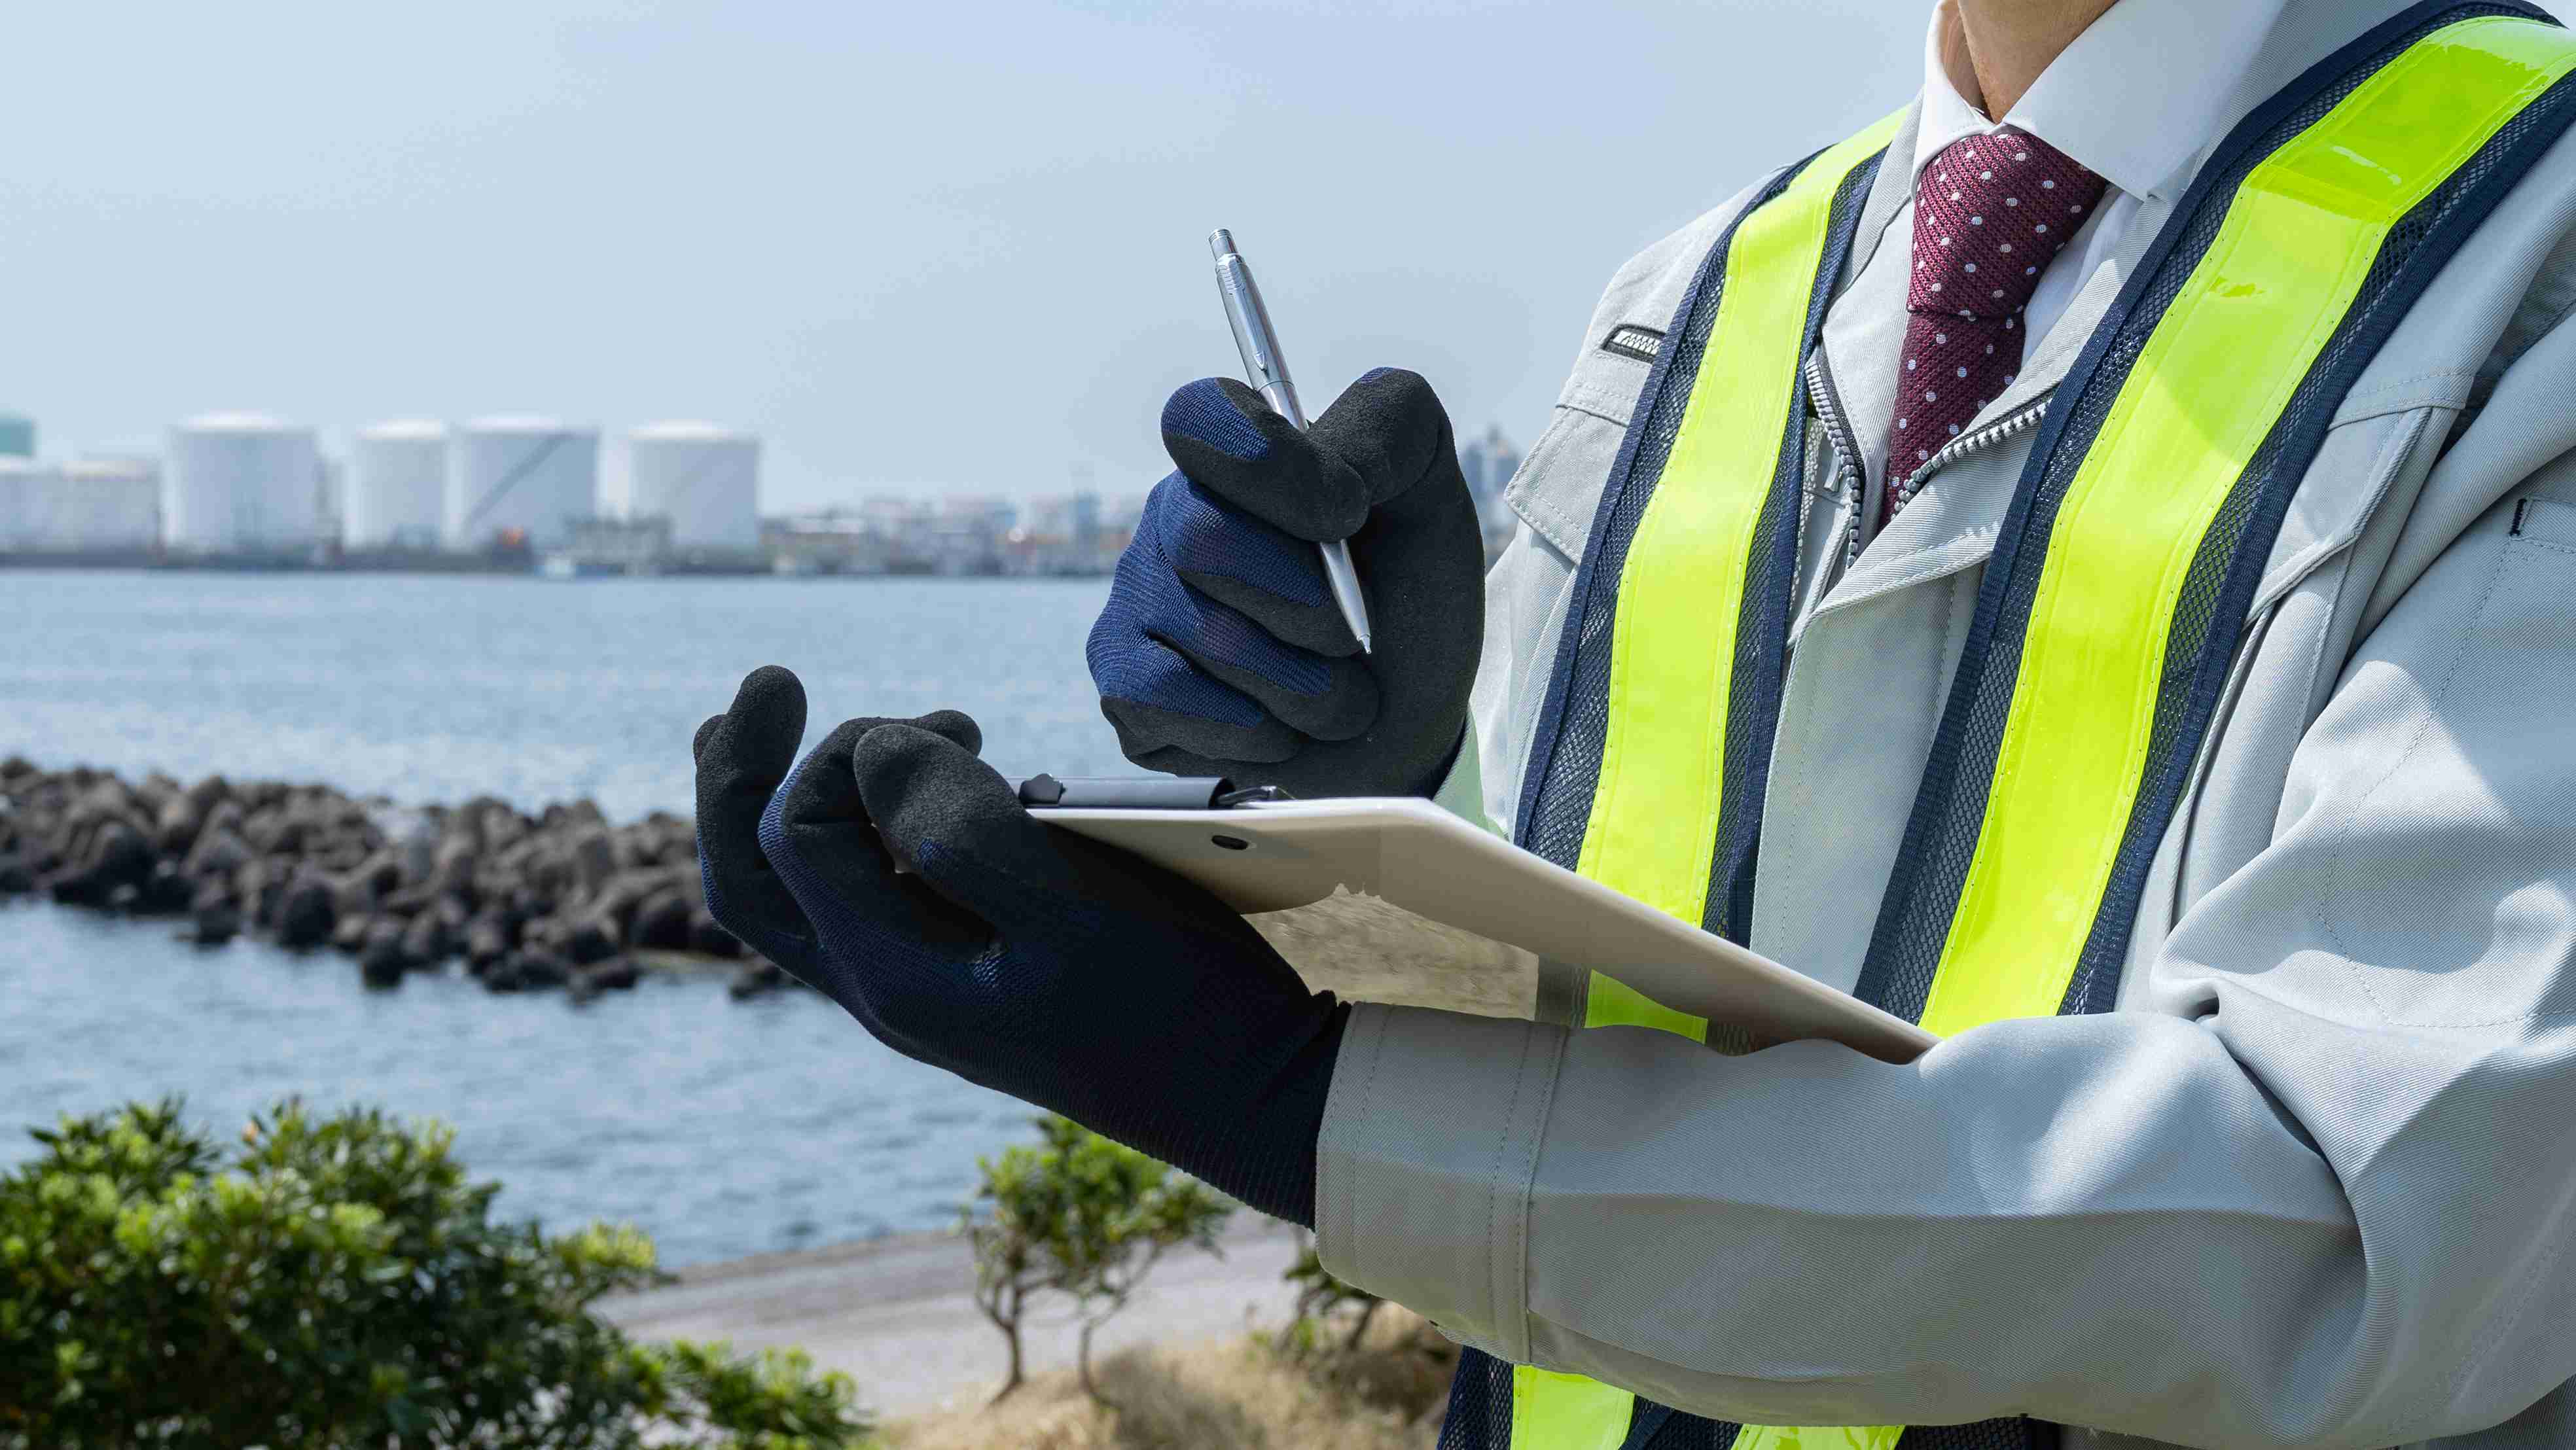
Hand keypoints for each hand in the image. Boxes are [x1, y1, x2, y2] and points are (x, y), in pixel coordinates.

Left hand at [692, 666, 1346, 1225]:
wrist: (1250, 1097)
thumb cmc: (1178, 1005)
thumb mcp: (1078, 908)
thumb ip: (963, 831)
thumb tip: (869, 753)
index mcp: (893, 976)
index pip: (793, 837)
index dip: (836, 755)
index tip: (952, 724)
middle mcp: (887, 988)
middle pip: (754, 878)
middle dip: (742, 774)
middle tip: (774, 681)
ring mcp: (926, 986)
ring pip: (808, 889)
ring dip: (819, 795)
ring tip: (906, 727)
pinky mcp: (971, 975)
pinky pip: (879, 896)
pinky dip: (877, 829)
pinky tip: (950, 784)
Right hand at [1086, 367, 1483, 799]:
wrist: (1403, 720)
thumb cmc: (1409, 598)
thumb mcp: (1429, 493)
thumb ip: (1391, 433)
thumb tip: (1334, 477)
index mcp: (1236, 458)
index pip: (1202, 418)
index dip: (1275, 471)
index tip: (1348, 517)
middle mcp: (1173, 518)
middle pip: (1205, 541)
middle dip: (1310, 605)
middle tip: (1352, 636)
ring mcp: (1138, 602)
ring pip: (1207, 637)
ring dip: (1305, 686)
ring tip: (1333, 697)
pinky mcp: (1123, 687)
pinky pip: (1163, 701)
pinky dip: (1251, 729)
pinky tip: (1278, 728)